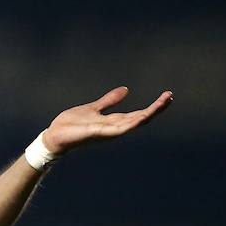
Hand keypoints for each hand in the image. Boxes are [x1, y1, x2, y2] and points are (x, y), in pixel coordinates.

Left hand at [41, 87, 172, 154]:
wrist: (54, 136)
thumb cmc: (71, 125)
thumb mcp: (94, 108)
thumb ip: (109, 101)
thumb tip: (126, 90)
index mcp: (114, 122)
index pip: (139, 114)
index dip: (153, 106)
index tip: (167, 96)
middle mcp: (115, 128)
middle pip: (141, 118)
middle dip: (156, 108)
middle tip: (170, 96)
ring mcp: (110, 132)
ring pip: (135, 122)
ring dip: (150, 113)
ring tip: (164, 101)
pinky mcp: (101, 133)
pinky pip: (121, 128)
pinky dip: (134, 122)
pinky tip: (144, 116)